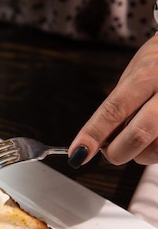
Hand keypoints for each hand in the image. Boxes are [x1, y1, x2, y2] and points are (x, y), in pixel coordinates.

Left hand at [69, 35, 157, 166]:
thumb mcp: (136, 74)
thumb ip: (118, 107)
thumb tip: (96, 142)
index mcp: (148, 73)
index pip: (115, 109)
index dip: (93, 135)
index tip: (77, 154)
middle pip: (138, 135)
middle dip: (116, 152)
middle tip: (109, 150)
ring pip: (155, 151)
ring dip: (139, 155)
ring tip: (139, 135)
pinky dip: (154, 151)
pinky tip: (154, 135)